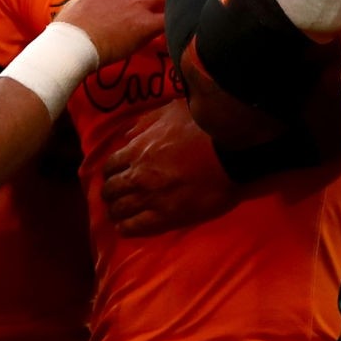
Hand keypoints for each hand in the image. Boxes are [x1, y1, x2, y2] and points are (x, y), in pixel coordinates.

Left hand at [102, 101, 237, 236]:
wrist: (230, 152)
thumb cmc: (204, 128)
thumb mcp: (171, 111)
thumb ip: (147, 122)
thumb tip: (128, 135)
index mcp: (138, 150)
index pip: (110, 166)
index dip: (111, 172)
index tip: (116, 175)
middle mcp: (138, 175)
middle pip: (111, 190)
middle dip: (111, 193)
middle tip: (116, 197)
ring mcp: (150, 198)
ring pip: (119, 210)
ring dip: (116, 212)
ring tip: (120, 215)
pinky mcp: (166, 217)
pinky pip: (135, 227)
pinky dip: (126, 228)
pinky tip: (126, 228)